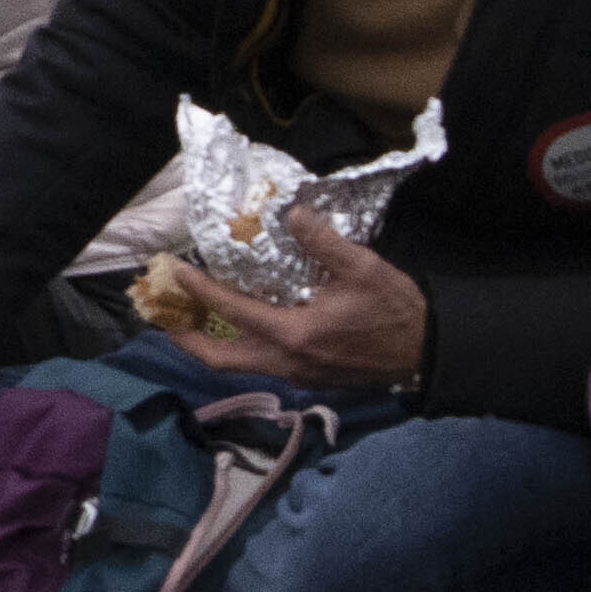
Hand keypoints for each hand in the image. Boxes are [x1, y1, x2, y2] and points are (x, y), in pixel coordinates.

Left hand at [176, 215, 430, 386]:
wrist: (426, 353)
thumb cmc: (394, 310)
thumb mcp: (362, 268)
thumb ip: (323, 241)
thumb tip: (293, 214)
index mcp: (296, 335)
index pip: (233, 312)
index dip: (199, 291)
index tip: (176, 271)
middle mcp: (288, 361)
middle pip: (220, 360)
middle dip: (185, 339)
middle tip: (164, 313)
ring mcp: (298, 374)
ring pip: (239, 364)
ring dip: (210, 343)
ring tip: (192, 317)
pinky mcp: (309, 377)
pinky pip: (261, 363)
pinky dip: (238, 345)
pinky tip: (238, 323)